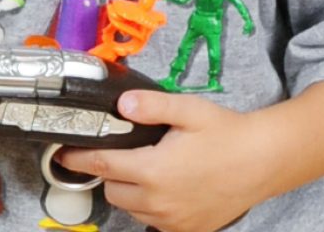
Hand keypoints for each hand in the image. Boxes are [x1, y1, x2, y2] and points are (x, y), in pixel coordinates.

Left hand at [58, 88, 277, 231]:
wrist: (262, 163)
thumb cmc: (224, 133)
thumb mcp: (186, 110)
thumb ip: (149, 106)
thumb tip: (121, 105)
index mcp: (153, 171)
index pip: (101, 166)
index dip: (77, 160)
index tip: (60, 155)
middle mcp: (159, 203)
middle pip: (113, 191)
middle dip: (108, 173)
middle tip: (117, 152)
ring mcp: (174, 222)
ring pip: (132, 209)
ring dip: (129, 191)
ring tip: (143, 167)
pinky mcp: (188, 231)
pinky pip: (154, 223)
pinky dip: (150, 208)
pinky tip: (163, 188)